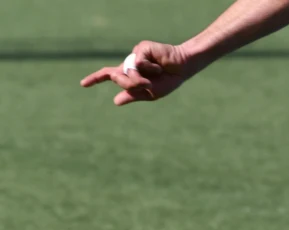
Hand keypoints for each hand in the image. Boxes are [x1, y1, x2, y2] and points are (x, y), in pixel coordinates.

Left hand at [81, 41, 195, 105]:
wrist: (182, 68)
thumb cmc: (169, 81)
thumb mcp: (151, 93)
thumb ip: (133, 95)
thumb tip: (115, 101)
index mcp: (130, 75)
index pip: (109, 75)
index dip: (95, 79)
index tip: (83, 84)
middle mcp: (129, 64)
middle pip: (117, 77)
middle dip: (128, 84)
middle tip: (146, 85)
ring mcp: (134, 55)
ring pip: (126, 71)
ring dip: (140, 79)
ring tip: (157, 75)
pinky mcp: (140, 48)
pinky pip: (138, 63)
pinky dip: (149, 69)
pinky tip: (158, 66)